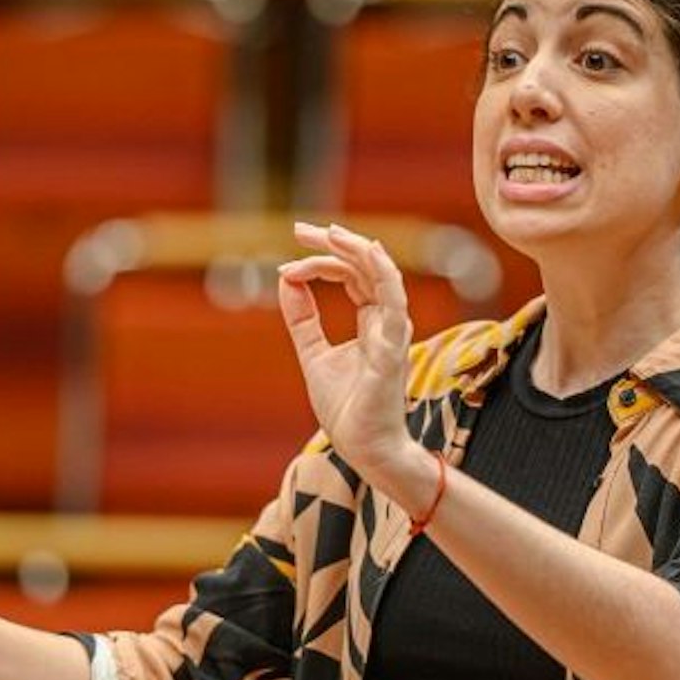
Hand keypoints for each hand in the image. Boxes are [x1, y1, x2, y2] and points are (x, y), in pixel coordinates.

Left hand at [278, 222, 419, 479]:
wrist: (365, 450)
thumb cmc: (349, 408)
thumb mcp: (313, 355)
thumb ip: (303, 320)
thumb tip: (285, 280)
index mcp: (373, 321)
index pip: (351, 276)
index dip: (321, 263)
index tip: (287, 265)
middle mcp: (388, 321)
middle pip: (366, 267)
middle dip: (335, 244)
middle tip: (301, 230)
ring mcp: (393, 333)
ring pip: (383, 276)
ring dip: (357, 250)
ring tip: (330, 233)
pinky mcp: (392, 350)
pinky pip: (394, 303)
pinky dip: (383, 274)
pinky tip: (369, 252)